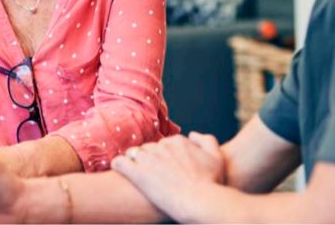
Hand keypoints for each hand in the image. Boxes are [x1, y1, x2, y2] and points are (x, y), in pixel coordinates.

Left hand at [111, 132, 225, 221]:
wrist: (200, 201)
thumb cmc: (211, 183)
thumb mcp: (216, 157)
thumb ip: (206, 140)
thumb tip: (192, 134)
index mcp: (178, 141)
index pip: (164, 143)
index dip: (164, 155)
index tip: (166, 167)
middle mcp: (162, 146)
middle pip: (149, 148)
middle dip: (149, 158)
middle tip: (153, 173)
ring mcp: (148, 159)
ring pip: (133, 153)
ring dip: (134, 161)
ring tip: (136, 173)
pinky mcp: (137, 173)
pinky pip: (119, 163)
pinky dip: (118, 165)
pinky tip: (120, 171)